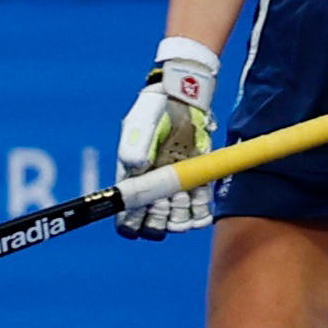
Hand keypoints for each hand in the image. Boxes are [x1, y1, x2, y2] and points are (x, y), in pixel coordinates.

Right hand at [116, 36, 218, 238]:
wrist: (182, 101)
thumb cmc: (154, 113)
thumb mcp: (140, 126)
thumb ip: (134, 147)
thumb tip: (136, 170)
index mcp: (132, 181)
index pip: (126, 218)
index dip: (131, 225)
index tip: (141, 215)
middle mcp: (153, 190)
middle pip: (153, 225)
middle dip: (159, 223)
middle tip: (165, 205)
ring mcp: (176, 187)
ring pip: (177, 220)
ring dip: (181, 218)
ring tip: (183, 198)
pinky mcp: (197, 181)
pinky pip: (200, 208)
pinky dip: (201, 213)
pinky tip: (200, 205)